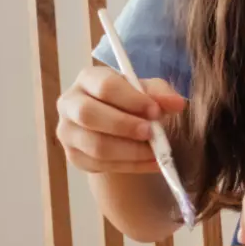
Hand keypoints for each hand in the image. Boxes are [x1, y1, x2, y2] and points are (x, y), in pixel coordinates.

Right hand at [56, 65, 186, 173]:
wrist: (119, 127)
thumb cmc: (132, 102)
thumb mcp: (149, 91)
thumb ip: (161, 94)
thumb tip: (176, 103)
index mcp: (88, 79)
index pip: (104, 86)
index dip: (131, 100)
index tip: (155, 111)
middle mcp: (70, 103)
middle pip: (89, 114)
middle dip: (124, 126)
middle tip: (151, 133)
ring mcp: (68, 132)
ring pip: (95, 145)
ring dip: (131, 152)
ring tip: (156, 152)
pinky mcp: (74, 156)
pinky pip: (100, 165)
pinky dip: (131, 166)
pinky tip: (151, 163)